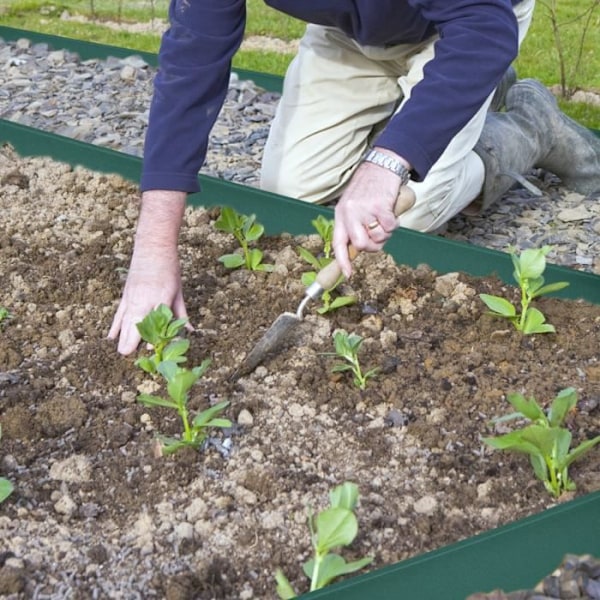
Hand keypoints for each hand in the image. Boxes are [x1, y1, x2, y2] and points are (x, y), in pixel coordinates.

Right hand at [107, 190, 187, 354]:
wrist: (152, 246)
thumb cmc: (169, 268)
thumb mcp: (178, 291)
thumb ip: (181, 313)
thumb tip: (188, 331)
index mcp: (159, 298)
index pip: (155, 324)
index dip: (154, 338)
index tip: (153, 349)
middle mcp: (143, 300)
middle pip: (135, 326)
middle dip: (134, 342)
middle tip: (133, 356)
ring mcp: (131, 298)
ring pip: (124, 322)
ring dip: (123, 338)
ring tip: (123, 353)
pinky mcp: (125, 295)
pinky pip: (118, 314)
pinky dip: (115, 326)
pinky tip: (111, 338)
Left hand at [333, 149, 409, 277]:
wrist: (382, 165)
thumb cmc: (369, 188)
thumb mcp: (353, 205)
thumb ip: (353, 225)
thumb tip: (358, 248)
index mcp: (341, 214)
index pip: (339, 243)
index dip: (342, 261)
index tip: (348, 274)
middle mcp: (350, 213)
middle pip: (361, 245)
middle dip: (374, 246)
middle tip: (379, 237)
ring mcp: (365, 210)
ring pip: (379, 237)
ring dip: (386, 233)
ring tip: (385, 219)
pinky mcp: (380, 206)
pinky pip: (390, 227)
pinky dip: (395, 224)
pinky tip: (392, 212)